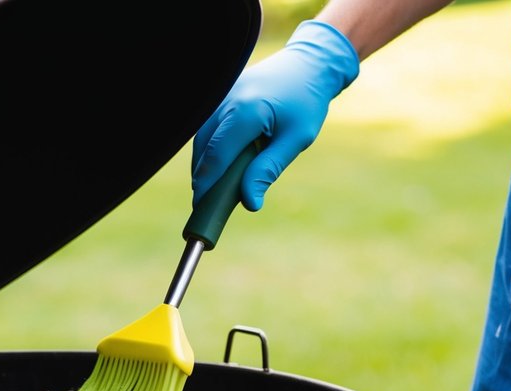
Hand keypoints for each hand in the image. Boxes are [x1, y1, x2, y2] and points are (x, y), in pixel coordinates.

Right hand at [191, 20, 358, 210]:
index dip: (206, 185)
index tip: (201, 207)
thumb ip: (268, 170)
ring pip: (202, 138)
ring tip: (212, 186)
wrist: (308, 63)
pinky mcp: (221, 94)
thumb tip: (250, 202)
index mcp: (245, 112)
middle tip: (206, 203)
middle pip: (203, 149)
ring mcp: (221, 95)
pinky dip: (210, 147)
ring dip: (204, 163)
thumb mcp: (295, 140)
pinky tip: (220, 163)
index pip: (216, 156)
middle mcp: (226, 100)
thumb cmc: (306, 103)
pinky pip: (208, 126)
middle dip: (202, 177)